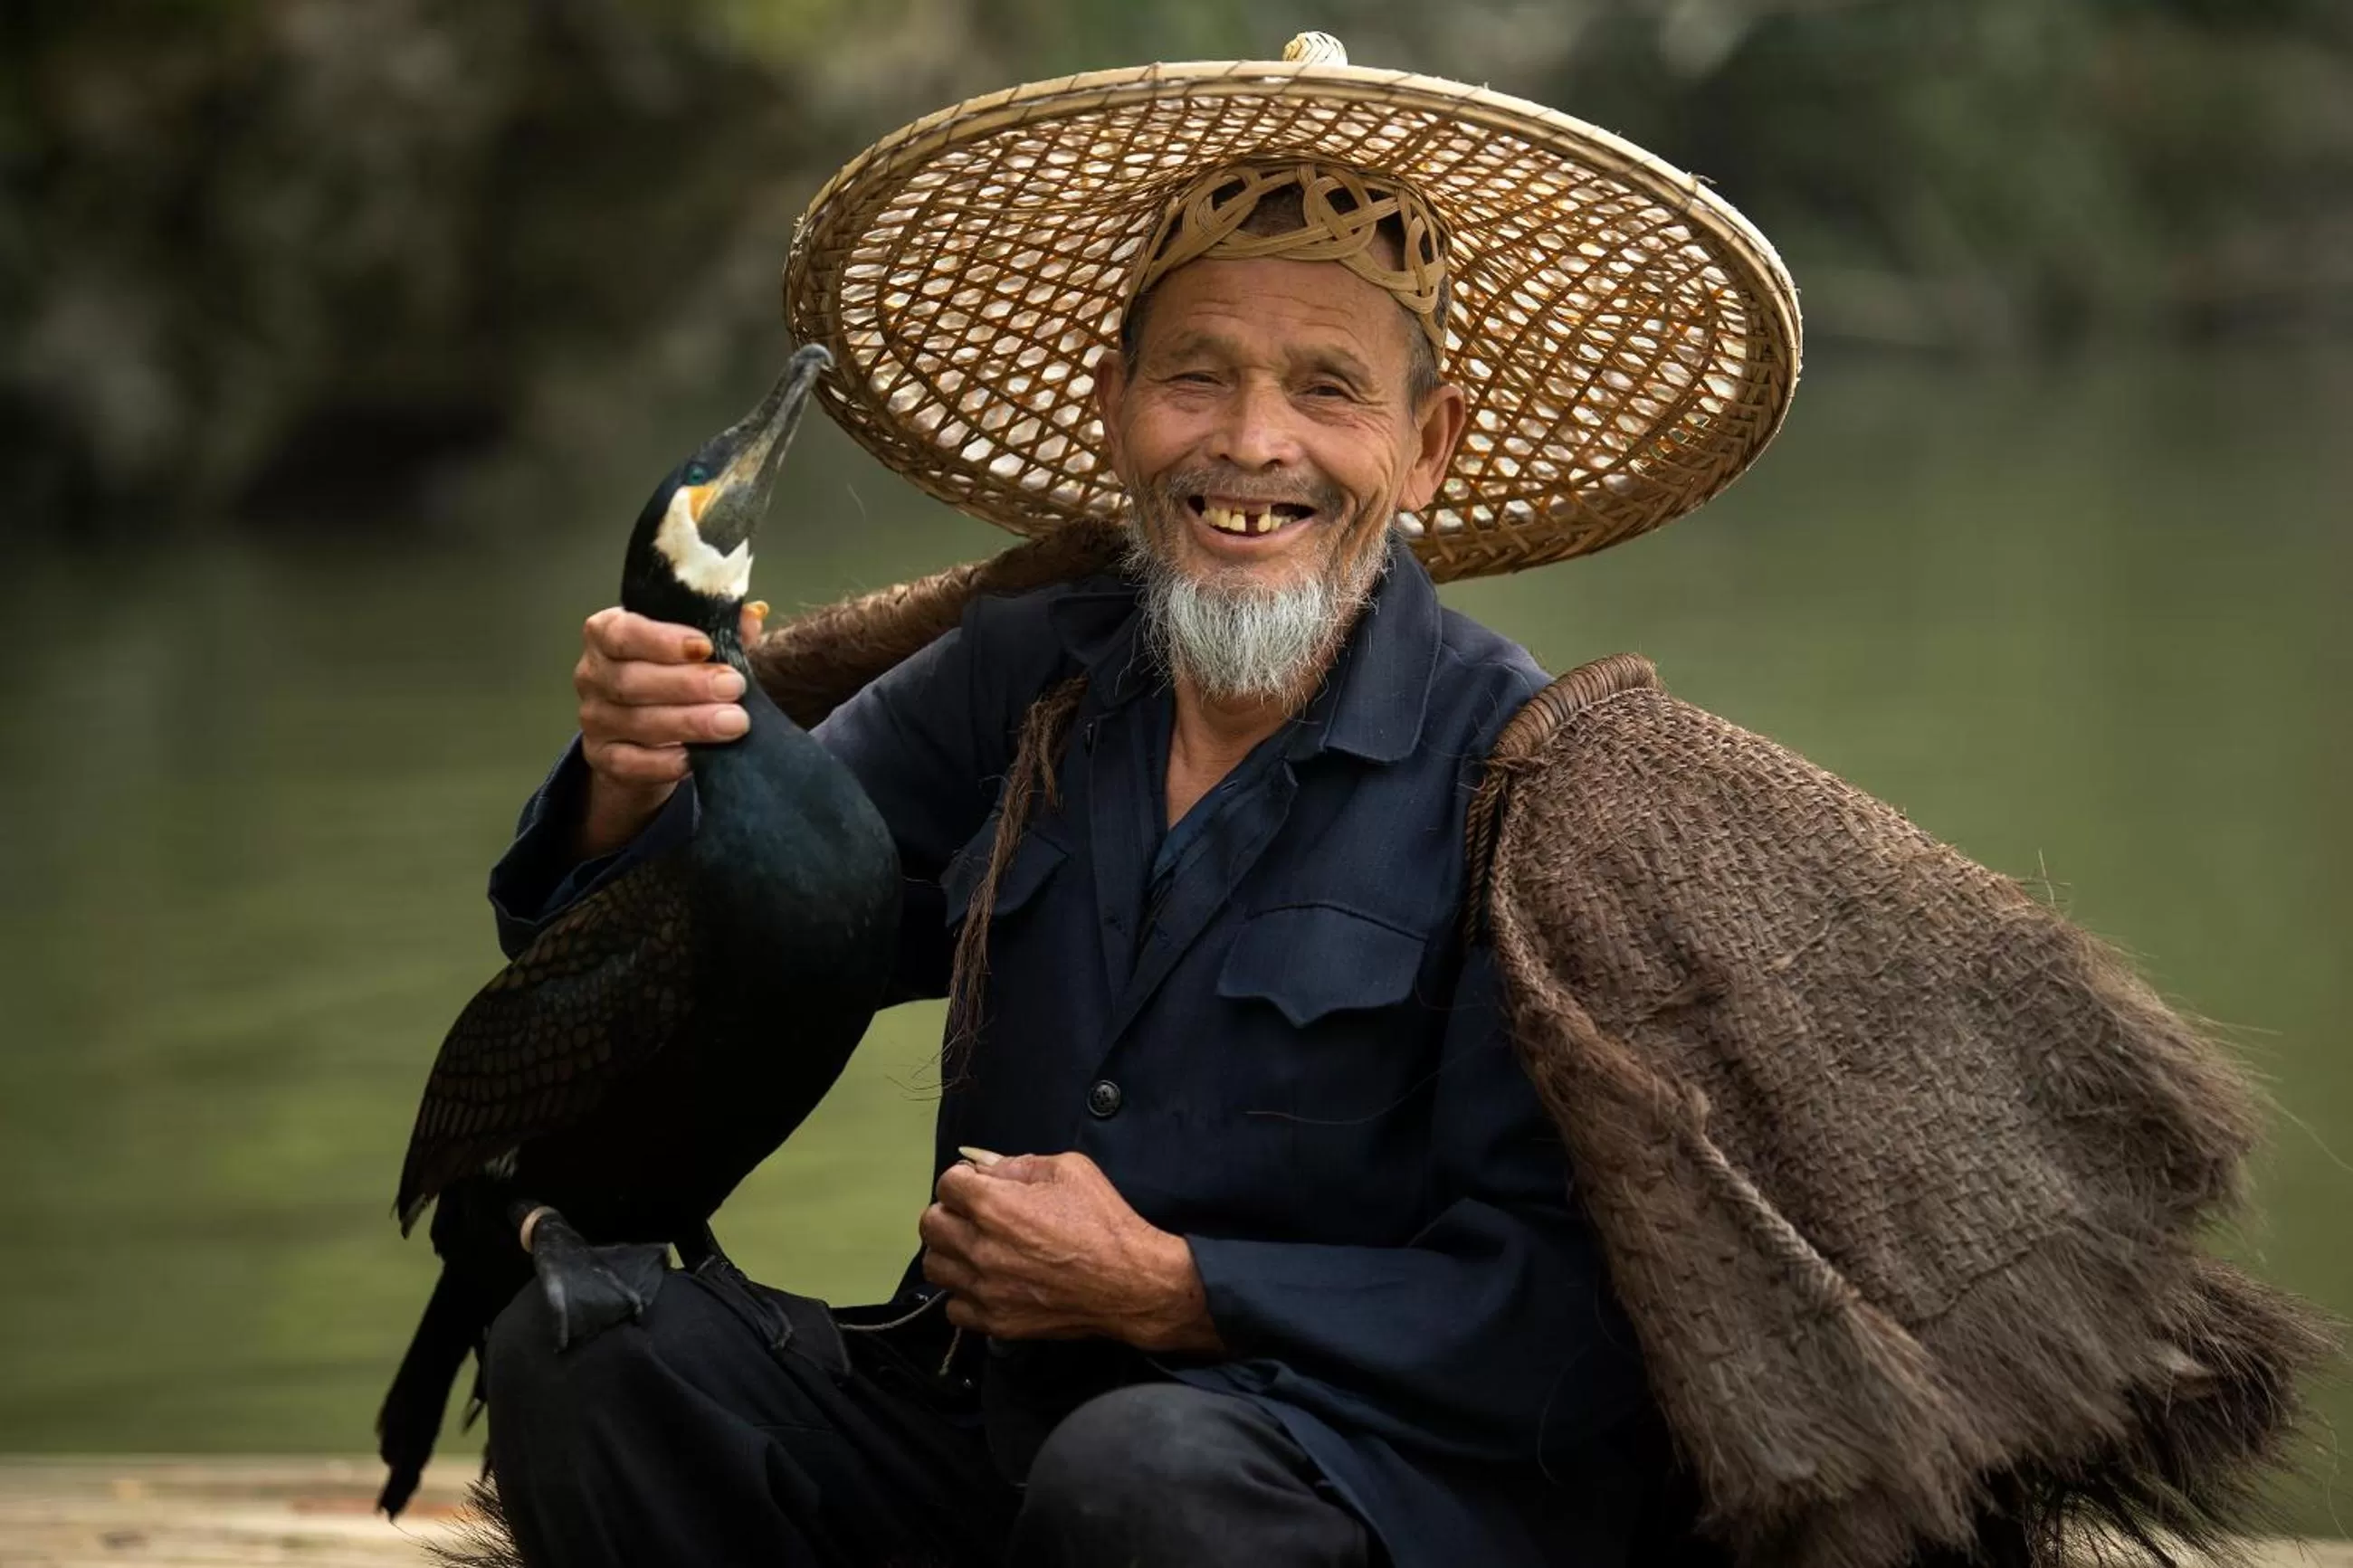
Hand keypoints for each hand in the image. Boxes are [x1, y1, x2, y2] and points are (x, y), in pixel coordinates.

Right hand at [571, 602, 764, 857]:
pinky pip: (630, 763)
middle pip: (631, 680)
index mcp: (607, 634)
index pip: (623, 633)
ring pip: (637, 722)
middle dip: (688, 684)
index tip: (705, 646)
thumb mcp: (696, 647)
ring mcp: (594, 718)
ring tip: (734, 722)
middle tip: (734, 687)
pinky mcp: (602, 757)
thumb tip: (751, 617)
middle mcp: (592, 674)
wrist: (651, 735)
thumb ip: (721, 629)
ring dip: (689, 722)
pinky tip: (695, 758)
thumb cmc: (675, 676)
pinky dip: (664, 762)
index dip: (662, 640)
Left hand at [919, 1151, 1222, 1354]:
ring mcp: (985, 1290)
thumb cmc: (1105, 1222)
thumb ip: (1018, 1164)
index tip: (982, 1186)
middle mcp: (980, 1248)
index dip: (965, 1180)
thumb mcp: (1069, 1171)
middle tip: (977, 1214)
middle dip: (951, 1211)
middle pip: (930, 1224)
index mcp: (994, 1206)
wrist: (1132, 1283)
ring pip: (935, 1266)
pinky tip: (988, 1282)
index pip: (947, 1184)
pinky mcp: (996, 1321)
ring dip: (951, 1251)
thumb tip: (983, 1166)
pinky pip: (954, 1307)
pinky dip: (964, 1293)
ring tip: (978, 1248)